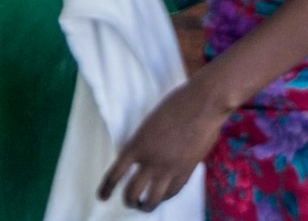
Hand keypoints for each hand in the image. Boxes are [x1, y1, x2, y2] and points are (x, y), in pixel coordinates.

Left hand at [98, 80, 228, 210]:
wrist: (205, 102)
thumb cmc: (179, 103)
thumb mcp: (151, 122)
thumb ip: (145, 142)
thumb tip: (143, 156)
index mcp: (137, 144)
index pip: (115, 174)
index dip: (106, 188)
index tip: (102, 196)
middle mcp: (151, 160)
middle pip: (132, 192)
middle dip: (129, 200)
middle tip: (130, 201)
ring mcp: (170, 167)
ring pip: (152, 199)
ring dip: (146, 205)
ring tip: (145, 205)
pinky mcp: (187, 169)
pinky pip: (173, 191)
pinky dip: (166, 195)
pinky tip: (165, 195)